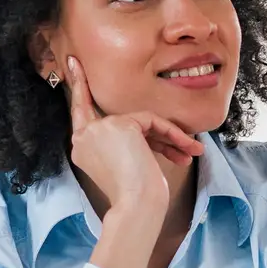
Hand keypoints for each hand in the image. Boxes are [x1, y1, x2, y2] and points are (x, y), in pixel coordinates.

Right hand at [65, 56, 202, 222]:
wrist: (134, 205)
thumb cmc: (132, 196)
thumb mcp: (125, 165)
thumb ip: (130, 142)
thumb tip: (154, 131)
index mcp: (81, 148)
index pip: (80, 111)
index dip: (79, 86)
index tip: (72, 62)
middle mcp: (83, 136)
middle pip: (124, 121)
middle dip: (157, 130)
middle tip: (186, 139)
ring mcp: (98, 129)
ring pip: (141, 123)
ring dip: (171, 139)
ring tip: (194, 153)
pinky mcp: (118, 125)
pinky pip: (151, 122)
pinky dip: (171, 134)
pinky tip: (185, 149)